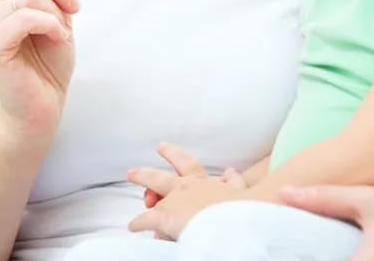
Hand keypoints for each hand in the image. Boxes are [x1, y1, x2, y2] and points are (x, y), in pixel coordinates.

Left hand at [127, 143, 243, 239]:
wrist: (235, 222)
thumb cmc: (242, 209)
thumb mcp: (242, 192)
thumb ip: (234, 182)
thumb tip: (230, 171)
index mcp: (203, 182)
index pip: (188, 165)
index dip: (174, 155)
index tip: (162, 147)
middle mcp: (186, 186)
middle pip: (161, 175)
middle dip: (148, 170)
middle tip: (138, 166)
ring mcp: (174, 200)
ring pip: (152, 189)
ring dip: (142, 181)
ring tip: (131, 176)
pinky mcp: (166, 216)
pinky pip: (147, 219)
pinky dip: (139, 223)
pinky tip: (132, 226)